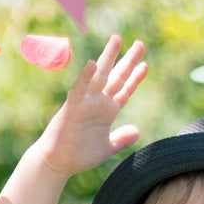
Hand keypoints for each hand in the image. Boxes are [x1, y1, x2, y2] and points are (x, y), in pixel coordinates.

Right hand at [36, 35, 146, 175]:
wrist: (58, 163)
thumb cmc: (79, 155)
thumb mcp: (107, 148)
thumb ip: (121, 139)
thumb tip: (137, 131)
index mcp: (107, 111)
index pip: (124, 90)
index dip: (135, 78)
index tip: (145, 65)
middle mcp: (98, 103)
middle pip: (116, 77)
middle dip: (128, 61)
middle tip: (140, 44)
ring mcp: (85, 103)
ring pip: (100, 76)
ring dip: (108, 58)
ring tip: (117, 40)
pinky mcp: (72, 108)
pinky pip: (79, 90)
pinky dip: (85, 77)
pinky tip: (93, 64)